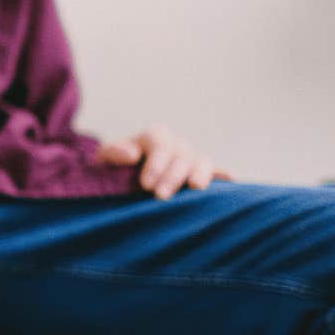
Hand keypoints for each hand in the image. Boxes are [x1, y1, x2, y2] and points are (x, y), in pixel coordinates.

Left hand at [96, 125, 231, 198]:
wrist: (122, 182)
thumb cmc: (112, 170)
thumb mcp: (105, 160)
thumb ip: (113, 153)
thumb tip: (132, 154)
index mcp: (153, 137)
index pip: (159, 141)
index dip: (155, 162)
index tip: (146, 185)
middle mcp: (175, 145)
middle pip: (181, 153)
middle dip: (172, 175)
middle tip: (160, 197)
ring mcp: (190, 159)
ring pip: (202, 160)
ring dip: (200, 173)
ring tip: (195, 188)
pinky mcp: (201, 175)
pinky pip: (216, 172)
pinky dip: (222, 176)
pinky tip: (229, 181)